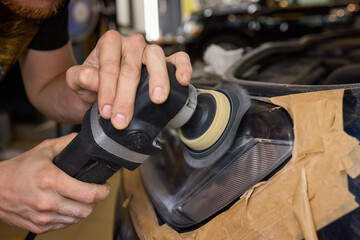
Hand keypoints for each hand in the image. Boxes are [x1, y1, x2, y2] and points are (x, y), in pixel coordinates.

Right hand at [0, 133, 109, 233]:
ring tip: (78, 198)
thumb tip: (85, 139)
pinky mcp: (39, 226)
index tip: (104, 187)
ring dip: (82, 209)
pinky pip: (65, 225)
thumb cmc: (19, 168)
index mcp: (51, 180)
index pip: (88, 194)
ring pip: (77, 218)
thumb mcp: (43, 150)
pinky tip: (65, 205)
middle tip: (93, 192)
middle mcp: (47, 201)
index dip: (102, 191)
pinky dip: (69, 216)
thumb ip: (67, 143)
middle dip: (95, 201)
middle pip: (86, 210)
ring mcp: (43, 217)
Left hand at [66, 30, 191, 128]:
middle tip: (122, 120)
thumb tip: (93, 78)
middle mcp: (131, 44)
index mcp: (109, 43)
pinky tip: (182, 80)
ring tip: (157, 99)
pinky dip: (182, 67)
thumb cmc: (91, 84)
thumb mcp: (76, 81)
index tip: (106, 112)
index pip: (110, 65)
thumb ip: (80, 78)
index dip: (108, 90)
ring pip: (156, 58)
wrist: (101, 91)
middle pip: (132, 67)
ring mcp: (150, 52)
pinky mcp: (166, 62)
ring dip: (157, 80)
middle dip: (126, 97)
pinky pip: (178, 58)